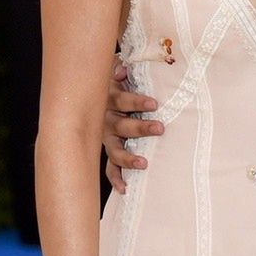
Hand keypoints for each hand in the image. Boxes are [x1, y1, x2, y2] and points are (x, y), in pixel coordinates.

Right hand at [103, 61, 162, 192]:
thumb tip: (121, 70)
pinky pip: (109, 167)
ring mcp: (106, 138)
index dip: (136, 102)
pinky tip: (124, 188)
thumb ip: (119, 67)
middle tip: (160, 128)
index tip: (154, 103)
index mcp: (108, 98)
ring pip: (114, 149)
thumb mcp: (118, 69)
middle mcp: (105, 120)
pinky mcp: (108, 150)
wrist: (95, 93)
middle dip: (140, 128)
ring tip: (143, 163)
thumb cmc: (118, 79)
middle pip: (121, 125)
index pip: (121, 99)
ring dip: (128, 157)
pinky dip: (116, 178)